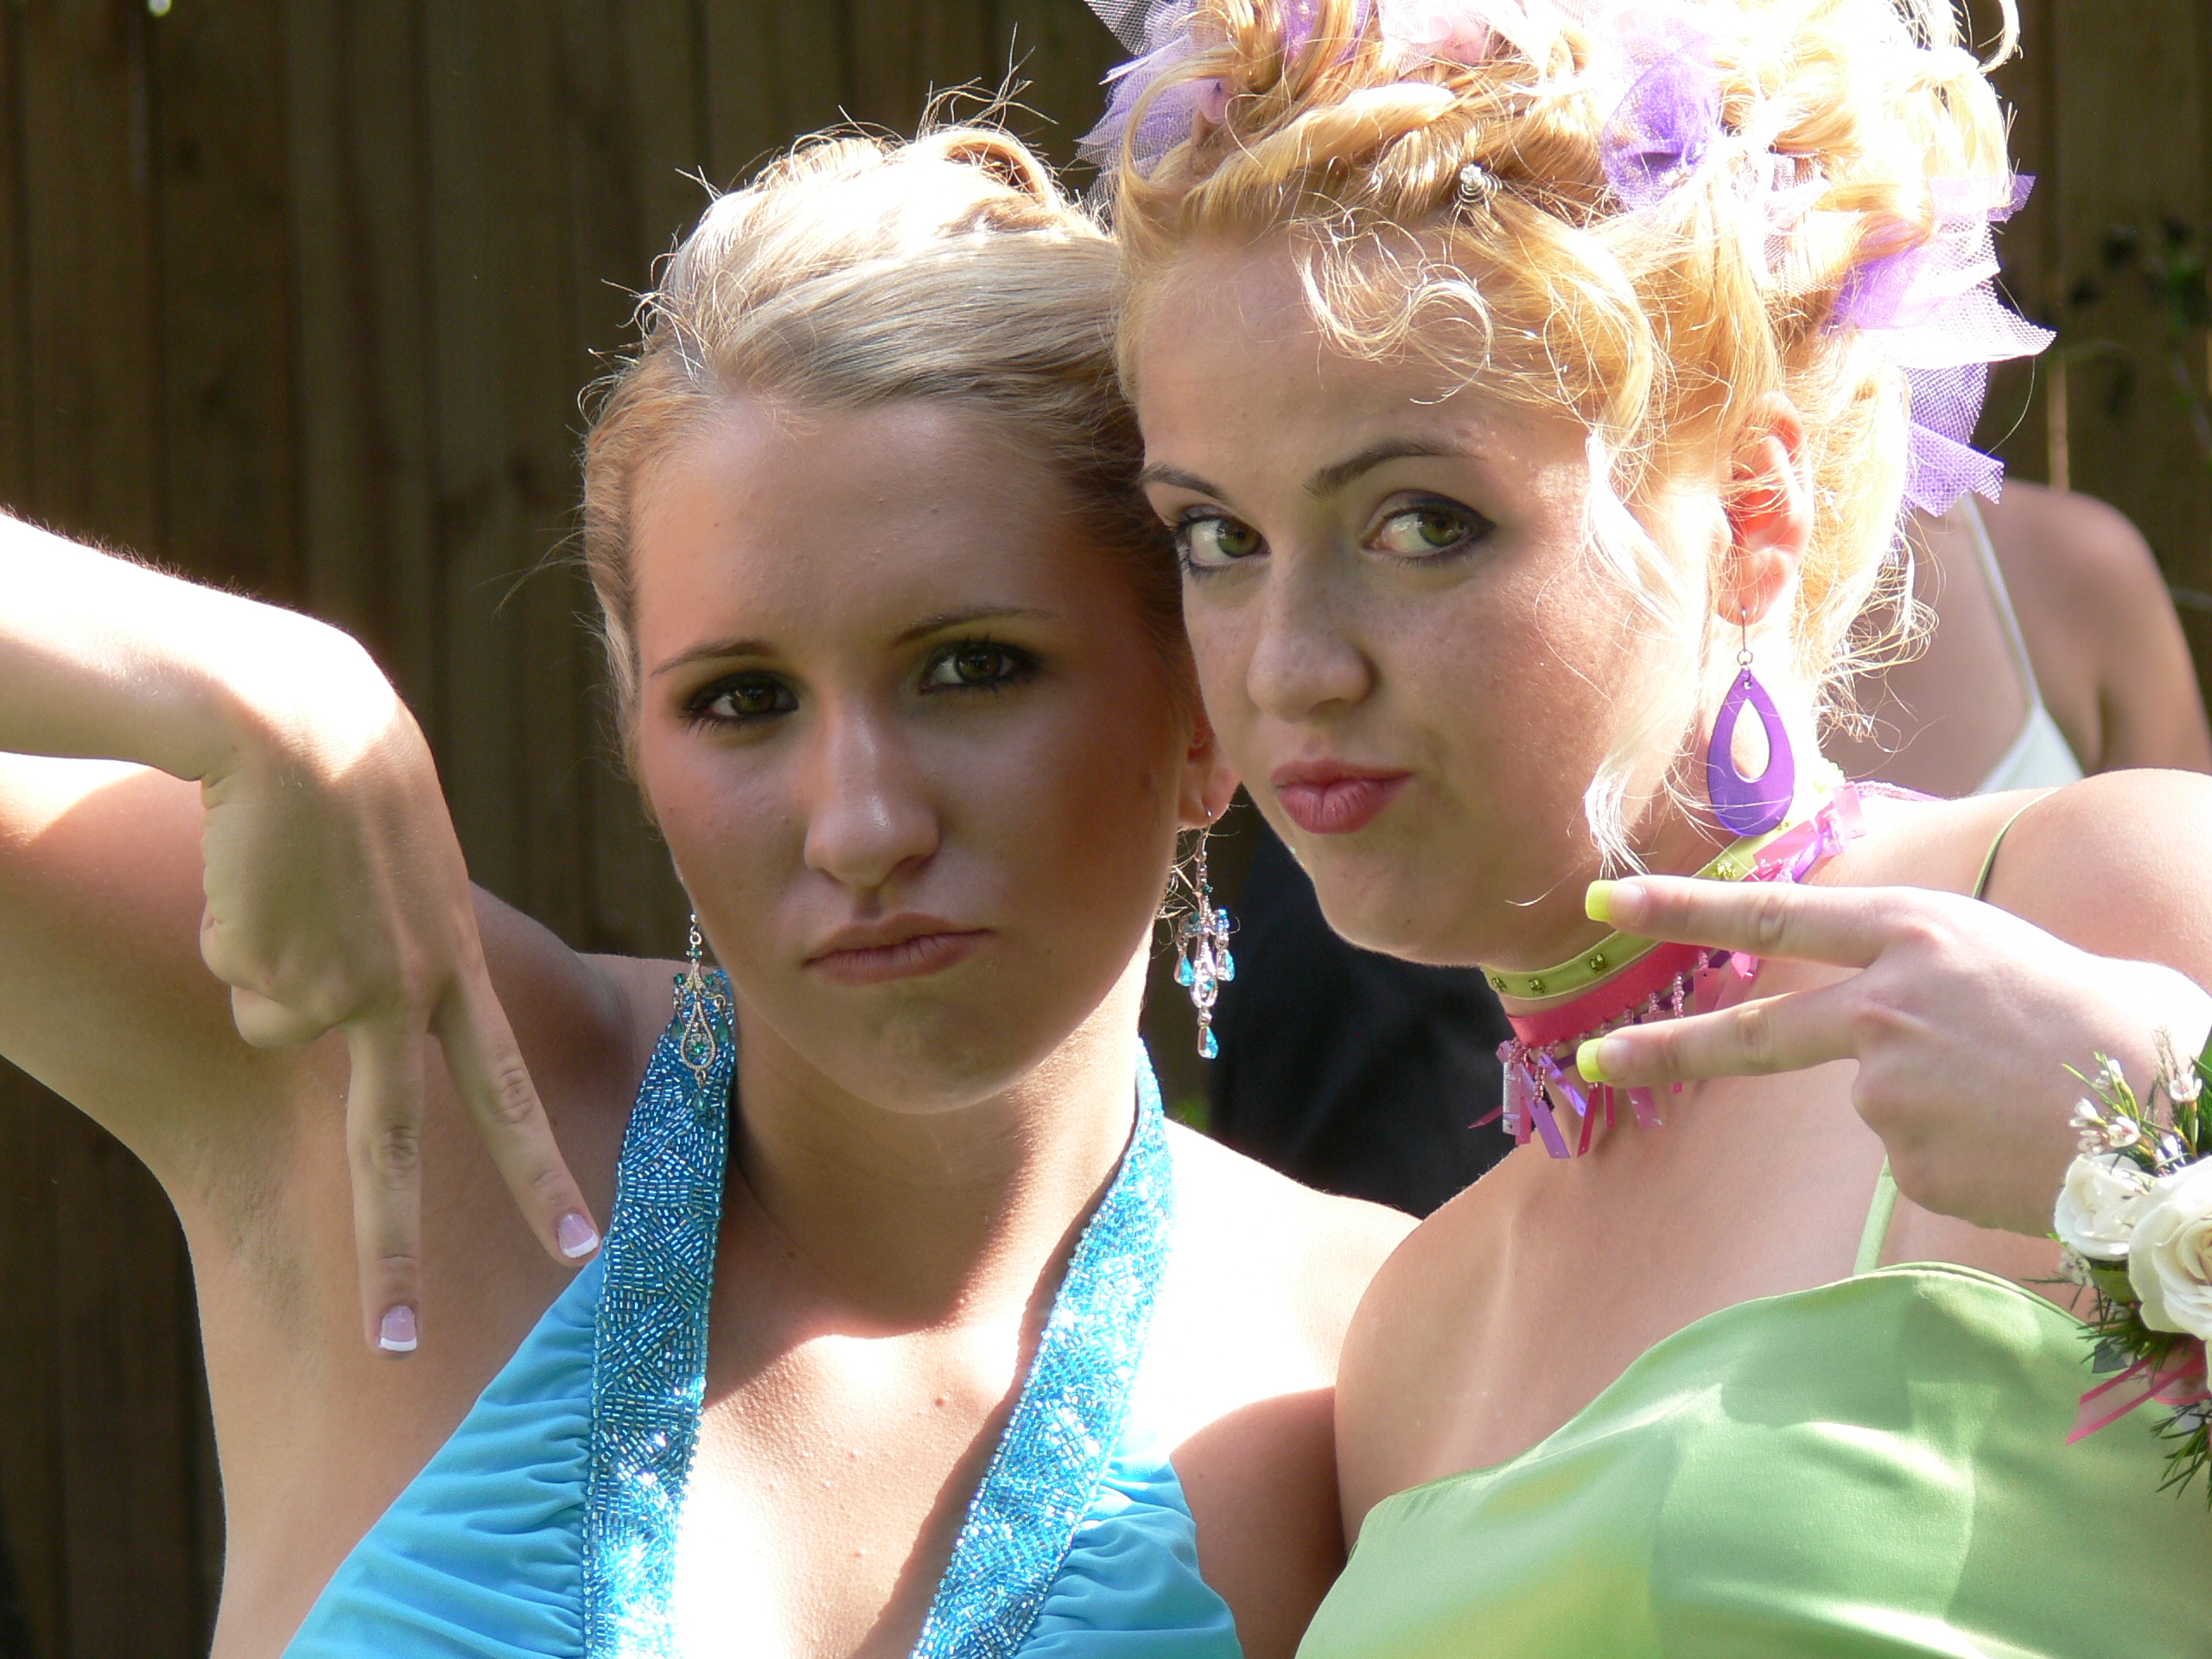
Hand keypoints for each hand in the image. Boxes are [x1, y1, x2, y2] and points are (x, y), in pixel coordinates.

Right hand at [195, 637, 597, 1353]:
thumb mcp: (416, 867)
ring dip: (265, 956)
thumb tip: (310, 1024)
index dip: (540, 1172)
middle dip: (393, 1253)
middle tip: (398, 1346)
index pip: (507, 1091)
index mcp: (456, 966)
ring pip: (271, 1018)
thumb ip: (407, 943)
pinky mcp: (265, 967)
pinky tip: (254, 869)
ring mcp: (333, 986)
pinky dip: (230, 928)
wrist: (297, 719)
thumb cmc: (359, 773)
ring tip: (289, 874)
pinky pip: (233, 972)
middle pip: (397, 1145)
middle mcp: (404, 992)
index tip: (580, 1244)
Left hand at [1576, 876, 2211, 1236]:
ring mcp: (1883, 1088)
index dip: (1679, 905)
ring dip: (1940, 1110)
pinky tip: (2019, 1147)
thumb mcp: (2029, 960)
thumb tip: (1941, 1019)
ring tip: (2027, 1104)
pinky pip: (1918, 1158)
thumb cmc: (2130, 1027)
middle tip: (1595, 1058)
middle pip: (1750, 1033)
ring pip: (1885, 1105)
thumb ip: (1955, 976)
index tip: (1604, 901)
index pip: (1771, 912)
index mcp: (1915, 933)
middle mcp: (1881, 1004)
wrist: (2174, 1119)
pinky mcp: (1903, 1158)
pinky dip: (1962, 1157)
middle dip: (1662, 1048)